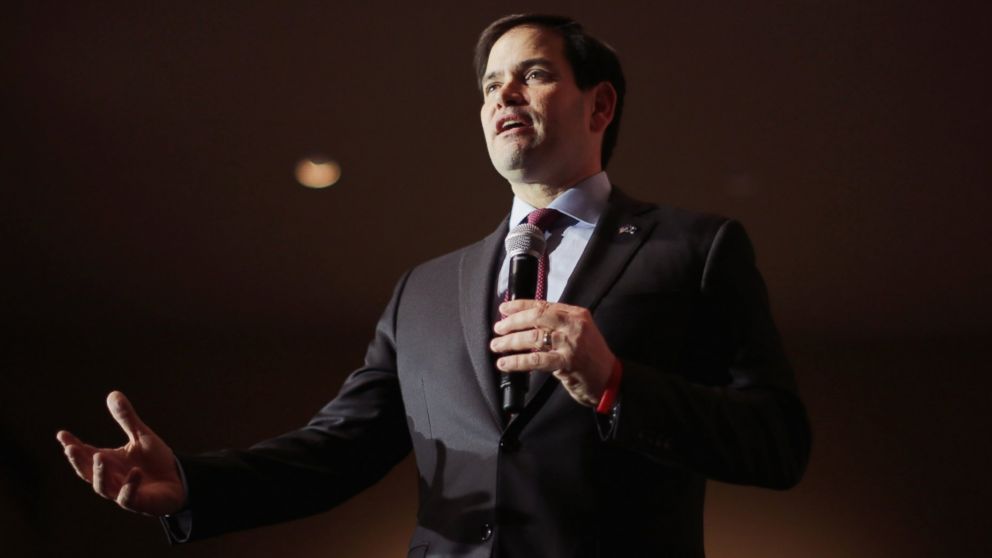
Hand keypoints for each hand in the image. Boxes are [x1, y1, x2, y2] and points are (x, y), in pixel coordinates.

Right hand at [56, 391, 184, 515]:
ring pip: (103, 487)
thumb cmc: (155, 460)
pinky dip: (129, 486)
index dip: (72, 445)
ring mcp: (122, 492)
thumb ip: (126, 419)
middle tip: (70, 448)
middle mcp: (110, 478)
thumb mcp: (141, 435)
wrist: (179, 480)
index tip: (62, 434)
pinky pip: (128, 498)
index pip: (85, 454)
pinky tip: (135, 472)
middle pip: (87, 472)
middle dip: (78, 461)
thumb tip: (113, 394)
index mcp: (108, 462)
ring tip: (100, 456)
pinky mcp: (138, 503)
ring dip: (100, 473)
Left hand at [491, 300, 616, 406]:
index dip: (520, 306)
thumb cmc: (590, 358)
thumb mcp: (578, 333)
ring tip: (497, 346)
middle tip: (498, 328)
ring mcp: (571, 344)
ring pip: (533, 337)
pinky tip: (505, 364)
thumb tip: (524, 322)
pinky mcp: (567, 362)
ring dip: (510, 342)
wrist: (609, 381)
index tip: (504, 308)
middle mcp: (574, 325)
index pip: (543, 305)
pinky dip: (517, 361)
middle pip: (536, 317)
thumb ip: (557, 325)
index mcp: (577, 314)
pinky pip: (536, 359)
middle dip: (512, 322)